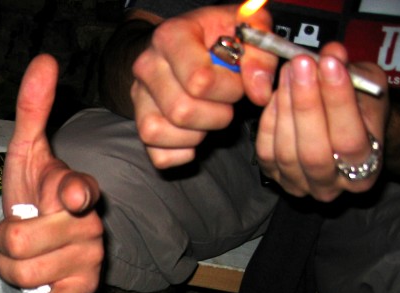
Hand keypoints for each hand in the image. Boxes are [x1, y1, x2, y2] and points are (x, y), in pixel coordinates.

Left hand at [0, 54, 102, 292]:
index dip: (71, 194)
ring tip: (21, 258)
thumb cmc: (35, 196)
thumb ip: (35, 110)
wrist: (42, 241)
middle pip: (18, 239)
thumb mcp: (29, 155)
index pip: (77, 191)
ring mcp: (85, 264)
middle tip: (15, 234)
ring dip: (5, 266)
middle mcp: (87, 229)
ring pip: (18, 270)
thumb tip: (45, 59)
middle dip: (1, 239)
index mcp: (76, 191)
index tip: (71, 198)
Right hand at [130, 4, 276, 167]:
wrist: (187, 45)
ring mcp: (139, 97)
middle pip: (181, 111)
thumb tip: (259, 93)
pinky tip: (195, 135)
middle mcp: (148, 66)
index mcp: (171, 37)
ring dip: (197, 135)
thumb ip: (261, 54)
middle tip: (225, 102)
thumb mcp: (247, 29)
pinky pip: (158, 155)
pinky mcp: (139, 124)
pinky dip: (182, 153)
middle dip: (217, 115)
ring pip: (159, 133)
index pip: (200, 80)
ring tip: (209, 117)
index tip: (238, 81)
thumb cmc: (219, 37)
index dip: (230, 89)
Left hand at [254, 43, 388, 200]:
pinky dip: (269, 119)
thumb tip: (332, 53)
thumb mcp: (367, 87)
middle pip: (313, 151)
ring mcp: (300, 185)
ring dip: (285, 106)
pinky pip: (265, 149)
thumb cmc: (359, 110)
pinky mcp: (274, 176)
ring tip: (289, 72)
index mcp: (366, 169)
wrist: (345, 132)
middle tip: (301, 64)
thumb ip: (354, 73)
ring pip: (286, 151)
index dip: (338, 101)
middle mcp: (332, 186)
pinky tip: (276, 94)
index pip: (349, 140)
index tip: (329, 64)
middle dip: (305, 103)